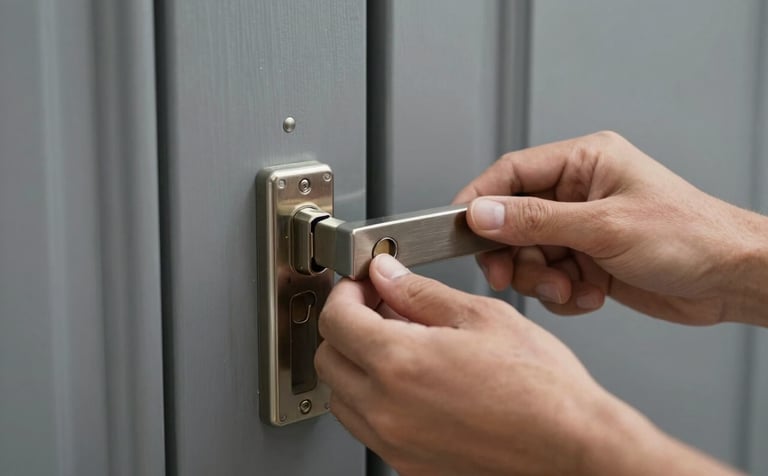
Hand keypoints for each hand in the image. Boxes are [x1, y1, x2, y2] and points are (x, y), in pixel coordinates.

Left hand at [315, 255, 737, 475]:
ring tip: (397, 344)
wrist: (572, 448)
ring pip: (341, 398)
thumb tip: (386, 275)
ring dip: (355, 364)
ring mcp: (395, 442)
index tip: (362, 285)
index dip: (346, 292)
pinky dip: (373, 399)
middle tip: (377, 308)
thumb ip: (420, 293)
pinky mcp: (408, 464)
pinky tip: (410, 380)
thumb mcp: (482, 317)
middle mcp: (387, 409)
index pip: (336, 319)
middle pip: (328, 359)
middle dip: (345, 325)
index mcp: (400, 363)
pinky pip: (368, 426)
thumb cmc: (542, 389)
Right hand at [454, 131, 767, 325]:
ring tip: (569, 288)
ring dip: (542, 278)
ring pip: (531, 254)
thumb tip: (483, 214)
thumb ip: (536, 221)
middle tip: (510, 276)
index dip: (481, 200)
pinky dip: (564, 293)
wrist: (731, 280)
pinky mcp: (589, 259)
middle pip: (514, 220)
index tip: (459, 228)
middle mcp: (580, 192)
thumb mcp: (604, 227)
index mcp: (584, 163)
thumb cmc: (689, 237)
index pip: (512, 173)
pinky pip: (552, 277)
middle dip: (514, 253)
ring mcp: (584, 227)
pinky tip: (590, 294)